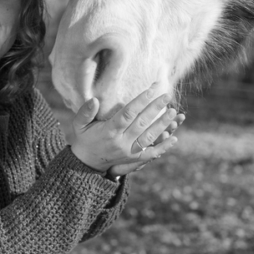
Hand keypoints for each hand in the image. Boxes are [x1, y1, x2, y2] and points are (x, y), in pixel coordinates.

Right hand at [69, 85, 184, 176]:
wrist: (86, 164)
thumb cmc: (84, 138)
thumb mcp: (79, 125)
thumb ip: (84, 112)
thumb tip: (94, 99)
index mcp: (109, 131)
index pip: (127, 114)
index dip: (140, 101)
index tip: (151, 90)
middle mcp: (121, 142)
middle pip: (141, 123)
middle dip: (156, 109)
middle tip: (167, 95)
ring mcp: (129, 152)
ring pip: (149, 137)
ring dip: (162, 125)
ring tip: (174, 112)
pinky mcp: (134, 159)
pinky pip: (151, 153)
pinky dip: (163, 147)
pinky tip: (174, 138)